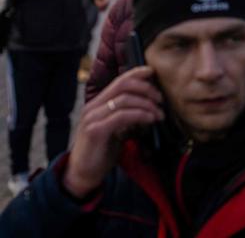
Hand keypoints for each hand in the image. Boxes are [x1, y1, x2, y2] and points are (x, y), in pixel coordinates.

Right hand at [62, 67, 163, 198]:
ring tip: (159, 114)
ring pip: (125, 99)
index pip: (120, 80)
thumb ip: (128, 115)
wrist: (82, 174)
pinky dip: (140, 114)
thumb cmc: (102, 151)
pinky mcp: (96, 130)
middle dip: (146, 88)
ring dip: (147, 104)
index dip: (137, 73)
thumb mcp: (117, 129)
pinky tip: (150, 119)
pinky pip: (122, 115)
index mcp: (99, 103)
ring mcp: (93, 117)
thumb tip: (150, 105)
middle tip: (160, 99)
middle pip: (124, 85)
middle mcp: (94, 107)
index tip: (153, 72)